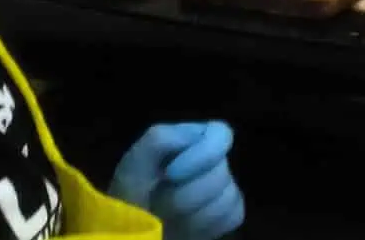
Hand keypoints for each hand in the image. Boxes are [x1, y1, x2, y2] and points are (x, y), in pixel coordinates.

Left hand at [111, 122, 245, 239]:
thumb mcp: (134, 164)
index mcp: (193, 141)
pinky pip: (233, 215)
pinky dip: (208, 226)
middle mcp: (213, 162)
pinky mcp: (227, 215)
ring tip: (170, 219)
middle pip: (222, 171)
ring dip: (193, 214)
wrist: (131, 232)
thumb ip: (161, 139)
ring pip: (228, 197)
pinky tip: (188, 229)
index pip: (220, 134)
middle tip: (160, 203)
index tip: (170, 175)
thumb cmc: (130, 197)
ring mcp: (223, 189)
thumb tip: (196, 136)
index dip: (201, 155)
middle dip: (187, 193)